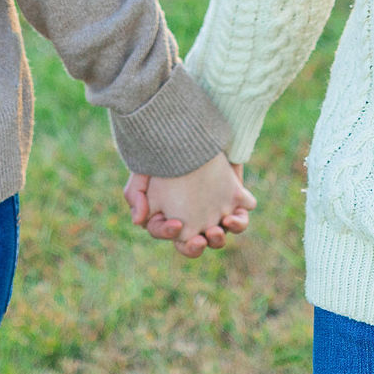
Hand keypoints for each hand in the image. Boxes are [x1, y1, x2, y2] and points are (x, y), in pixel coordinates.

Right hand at [121, 155, 254, 256]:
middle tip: (199, 240)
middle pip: (193, 245)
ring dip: (217, 239)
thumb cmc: (167, 148)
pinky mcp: (234, 200)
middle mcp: (192, 216)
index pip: (165, 233)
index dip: (168, 233)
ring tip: (216, 230)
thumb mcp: (143, 167)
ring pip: (217, 237)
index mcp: (167, 213)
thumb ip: (135, 194)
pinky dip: (237, 223)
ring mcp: (214, 210)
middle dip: (195, 247)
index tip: (176, 224)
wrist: (196, 126)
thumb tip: (138, 221)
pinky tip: (231, 218)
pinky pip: (239, 220)